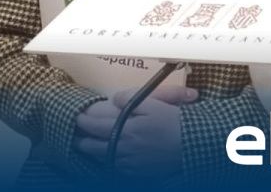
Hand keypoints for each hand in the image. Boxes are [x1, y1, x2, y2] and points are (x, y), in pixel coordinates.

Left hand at [73, 86, 198, 177]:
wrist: (194, 146)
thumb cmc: (175, 123)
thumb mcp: (155, 104)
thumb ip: (131, 98)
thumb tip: (113, 98)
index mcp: (126, 129)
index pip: (96, 126)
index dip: (83, 121)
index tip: (77, 116)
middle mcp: (124, 148)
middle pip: (94, 147)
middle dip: (82, 141)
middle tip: (76, 135)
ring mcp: (131, 163)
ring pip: (104, 159)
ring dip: (93, 153)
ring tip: (86, 147)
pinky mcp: (139, 172)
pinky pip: (117, 168)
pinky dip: (109, 162)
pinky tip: (109, 158)